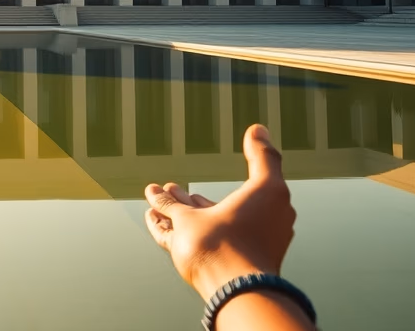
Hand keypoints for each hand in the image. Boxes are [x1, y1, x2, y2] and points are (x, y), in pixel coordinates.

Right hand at [143, 124, 294, 298]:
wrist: (232, 285)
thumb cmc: (251, 237)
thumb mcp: (263, 186)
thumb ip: (262, 157)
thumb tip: (259, 129)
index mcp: (259, 220)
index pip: (243, 197)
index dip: (228, 183)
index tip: (209, 179)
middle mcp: (240, 237)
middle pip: (213, 213)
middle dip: (190, 199)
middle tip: (171, 188)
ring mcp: (217, 251)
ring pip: (191, 226)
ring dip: (173, 209)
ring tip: (154, 196)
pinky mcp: (196, 262)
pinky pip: (179, 239)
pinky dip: (166, 225)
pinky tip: (151, 215)